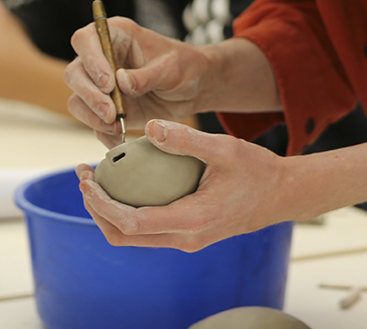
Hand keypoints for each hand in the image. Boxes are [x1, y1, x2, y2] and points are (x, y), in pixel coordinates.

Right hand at [66, 18, 214, 147]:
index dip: (91, 60)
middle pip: (75, 73)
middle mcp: (102, 58)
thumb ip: (146, 75)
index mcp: (117, 36)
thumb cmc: (184, 67)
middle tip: (111, 113)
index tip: (108, 83)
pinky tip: (119, 138)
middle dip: (90, 95)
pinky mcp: (105, 107)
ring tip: (116, 126)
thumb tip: (121, 82)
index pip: (86, 40)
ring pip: (77, 99)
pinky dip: (102, 132)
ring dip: (92, 116)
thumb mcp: (171, 68)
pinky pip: (92, 121)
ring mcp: (100, 84)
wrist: (193, 89)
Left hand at [75, 119, 291, 250]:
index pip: (131, 223)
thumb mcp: (224, 148)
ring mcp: (186, 240)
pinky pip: (148, 229)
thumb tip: (148, 126)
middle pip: (123, 236)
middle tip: (85, 177)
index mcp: (191, 220)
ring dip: (109, 211)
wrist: (282, 195)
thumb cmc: (258, 170)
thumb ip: (185, 139)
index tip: (88, 179)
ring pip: (133, 237)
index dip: (102, 203)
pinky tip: (128, 183)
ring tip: (99, 179)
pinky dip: (129, 211)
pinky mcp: (188, 234)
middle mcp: (185, 238)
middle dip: (96, 209)